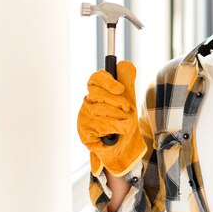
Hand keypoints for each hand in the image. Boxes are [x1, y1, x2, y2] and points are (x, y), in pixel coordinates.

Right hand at [77, 61, 146, 176]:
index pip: (95, 79)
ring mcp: (83, 118)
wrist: (124, 147)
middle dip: (118, 102)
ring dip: (120, 118)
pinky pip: (102, 126)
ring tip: (124, 124)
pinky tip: (115, 133)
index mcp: (97, 93)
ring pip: (102, 111)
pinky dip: (115, 129)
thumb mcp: (129, 100)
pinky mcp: (84, 133)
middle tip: (127, 110)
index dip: (107, 81)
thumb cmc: (124, 122)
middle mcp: (87, 104)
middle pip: (99, 94)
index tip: (120, 88)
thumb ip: (127, 82)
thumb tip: (125, 64)